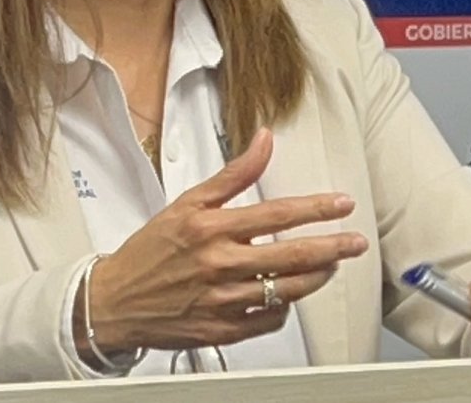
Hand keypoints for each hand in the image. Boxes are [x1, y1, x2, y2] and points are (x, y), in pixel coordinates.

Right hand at [77, 128, 367, 354]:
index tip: (341, 204)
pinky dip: (284, 306)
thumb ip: (233, 173)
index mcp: (211, 228)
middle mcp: (219, 264)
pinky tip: (288, 293)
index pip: (276, 214)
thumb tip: (264, 140)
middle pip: (291, 256)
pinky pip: (268, 319)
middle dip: (332, 247)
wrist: (115, 301)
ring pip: (287, 290)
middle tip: (355, 242)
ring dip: (316, 277)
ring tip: (330, 265)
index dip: (315, 208)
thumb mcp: (187, 201)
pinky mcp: (222, 331)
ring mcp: (223, 301)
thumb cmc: (151, 250)